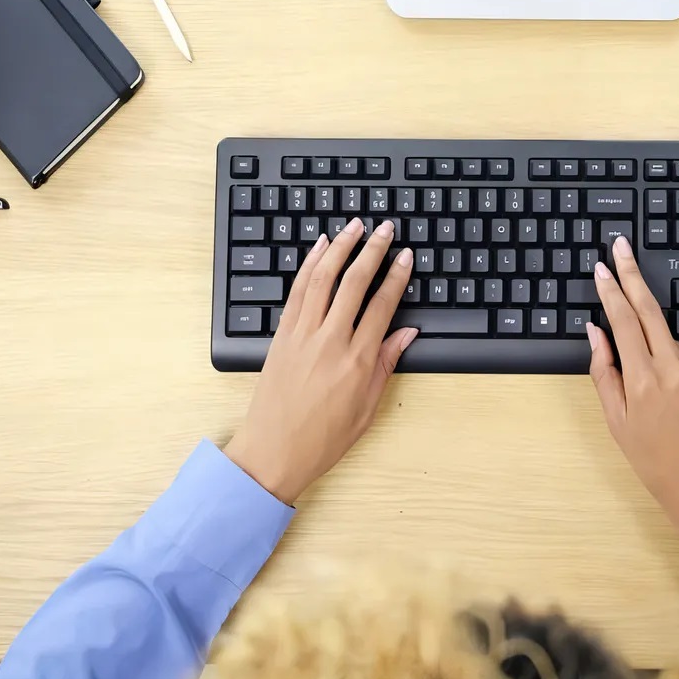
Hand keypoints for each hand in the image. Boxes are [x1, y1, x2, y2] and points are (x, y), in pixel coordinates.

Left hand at [224, 218, 416, 503]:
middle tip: (386, 229)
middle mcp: (330, 341)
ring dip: (340, 247)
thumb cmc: (322, 439)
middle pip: (355, 283)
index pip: (383, 305)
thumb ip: (386, 365)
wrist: (272, 452)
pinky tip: (319, 248)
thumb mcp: (367, 408)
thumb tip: (407, 333)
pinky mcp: (281, 335)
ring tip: (354, 226)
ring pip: (323, 278)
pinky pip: (297, 291)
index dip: (397, 276)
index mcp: (357, 361)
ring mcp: (302, 335)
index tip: (406, 256)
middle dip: (373, 251)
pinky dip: (309, 265)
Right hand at [587, 236, 678, 565]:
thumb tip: (596, 331)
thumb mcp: (616, 421)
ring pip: (670, 343)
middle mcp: (675, 368)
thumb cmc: (654, 460)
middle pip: (650, 309)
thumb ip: (604, 371)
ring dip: (657, 354)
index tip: (602, 267)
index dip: (611, 290)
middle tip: (621, 246)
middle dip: (633, 274)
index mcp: (643, 381)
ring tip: (661, 400)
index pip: (624, 321)